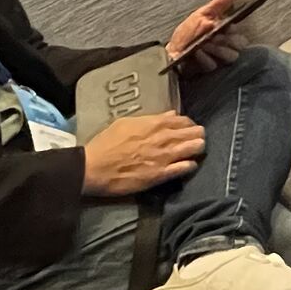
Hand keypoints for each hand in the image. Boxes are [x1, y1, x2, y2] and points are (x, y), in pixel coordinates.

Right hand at [81, 112, 206, 195]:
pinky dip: (190, 165)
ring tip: (194, 151)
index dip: (189, 125)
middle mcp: (165, 138)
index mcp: (156, 124)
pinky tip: (188, 165)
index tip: (187, 129)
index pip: (185, 120)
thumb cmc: (105, 144)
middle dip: (198, 135)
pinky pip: (186, 167)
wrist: (92, 168)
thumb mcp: (126, 123)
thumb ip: (151, 119)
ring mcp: (165, 156)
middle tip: (194, 140)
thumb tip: (171, 115)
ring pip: (196, 148)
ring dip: (198, 148)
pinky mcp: (161, 174)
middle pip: (196, 133)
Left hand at [166, 0, 243, 76]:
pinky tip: (197, 52)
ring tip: (205, 44)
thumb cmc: (187, 33)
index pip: (240, 32)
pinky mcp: (209, 68)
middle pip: (240, 45)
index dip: (233, 30)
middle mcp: (225, 46)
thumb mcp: (203, 13)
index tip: (225, 27)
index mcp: (226, 32)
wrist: (171, 50)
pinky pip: (213, 64)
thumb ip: (221, 2)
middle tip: (214, 36)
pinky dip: (205, 58)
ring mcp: (218, 58)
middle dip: (227, 40)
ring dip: (217, 49)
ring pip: (231, 56)